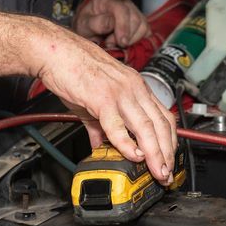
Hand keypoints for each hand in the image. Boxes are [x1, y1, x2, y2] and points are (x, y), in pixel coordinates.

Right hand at [30, 24, 176, 181]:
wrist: (56, 51)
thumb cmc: (75, 69)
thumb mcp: (95, 98)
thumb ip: (101, 125)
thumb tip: (102, 145)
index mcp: (135, 87)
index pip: (164, 116)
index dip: (170, 141)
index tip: (168, 159)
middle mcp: (133, 88)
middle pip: (160, 125)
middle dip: (166, 153)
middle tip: (166, 174)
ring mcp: (119, 93)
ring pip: (145, 127)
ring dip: (154, 153)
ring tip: (157, 171)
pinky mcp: (102, 98)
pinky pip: (117, 125)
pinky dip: (127, 144)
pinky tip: (133, 156)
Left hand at [73, 0, 149, 47]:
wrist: (89, 30)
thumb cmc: (86, 26)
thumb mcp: (83, 25)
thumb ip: (96, 23)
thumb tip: (111, 23)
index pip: (121, 9)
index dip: (123, 27)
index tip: (121, 42)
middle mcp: (123, 0)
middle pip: (134, 18)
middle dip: (125, 36)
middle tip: (111, 44)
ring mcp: (133, 9)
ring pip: (143, 25)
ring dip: (132, 40)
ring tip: (116, 43)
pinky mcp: (140, 20)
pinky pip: (146, 31)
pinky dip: (138, 41)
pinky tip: (125, 43)